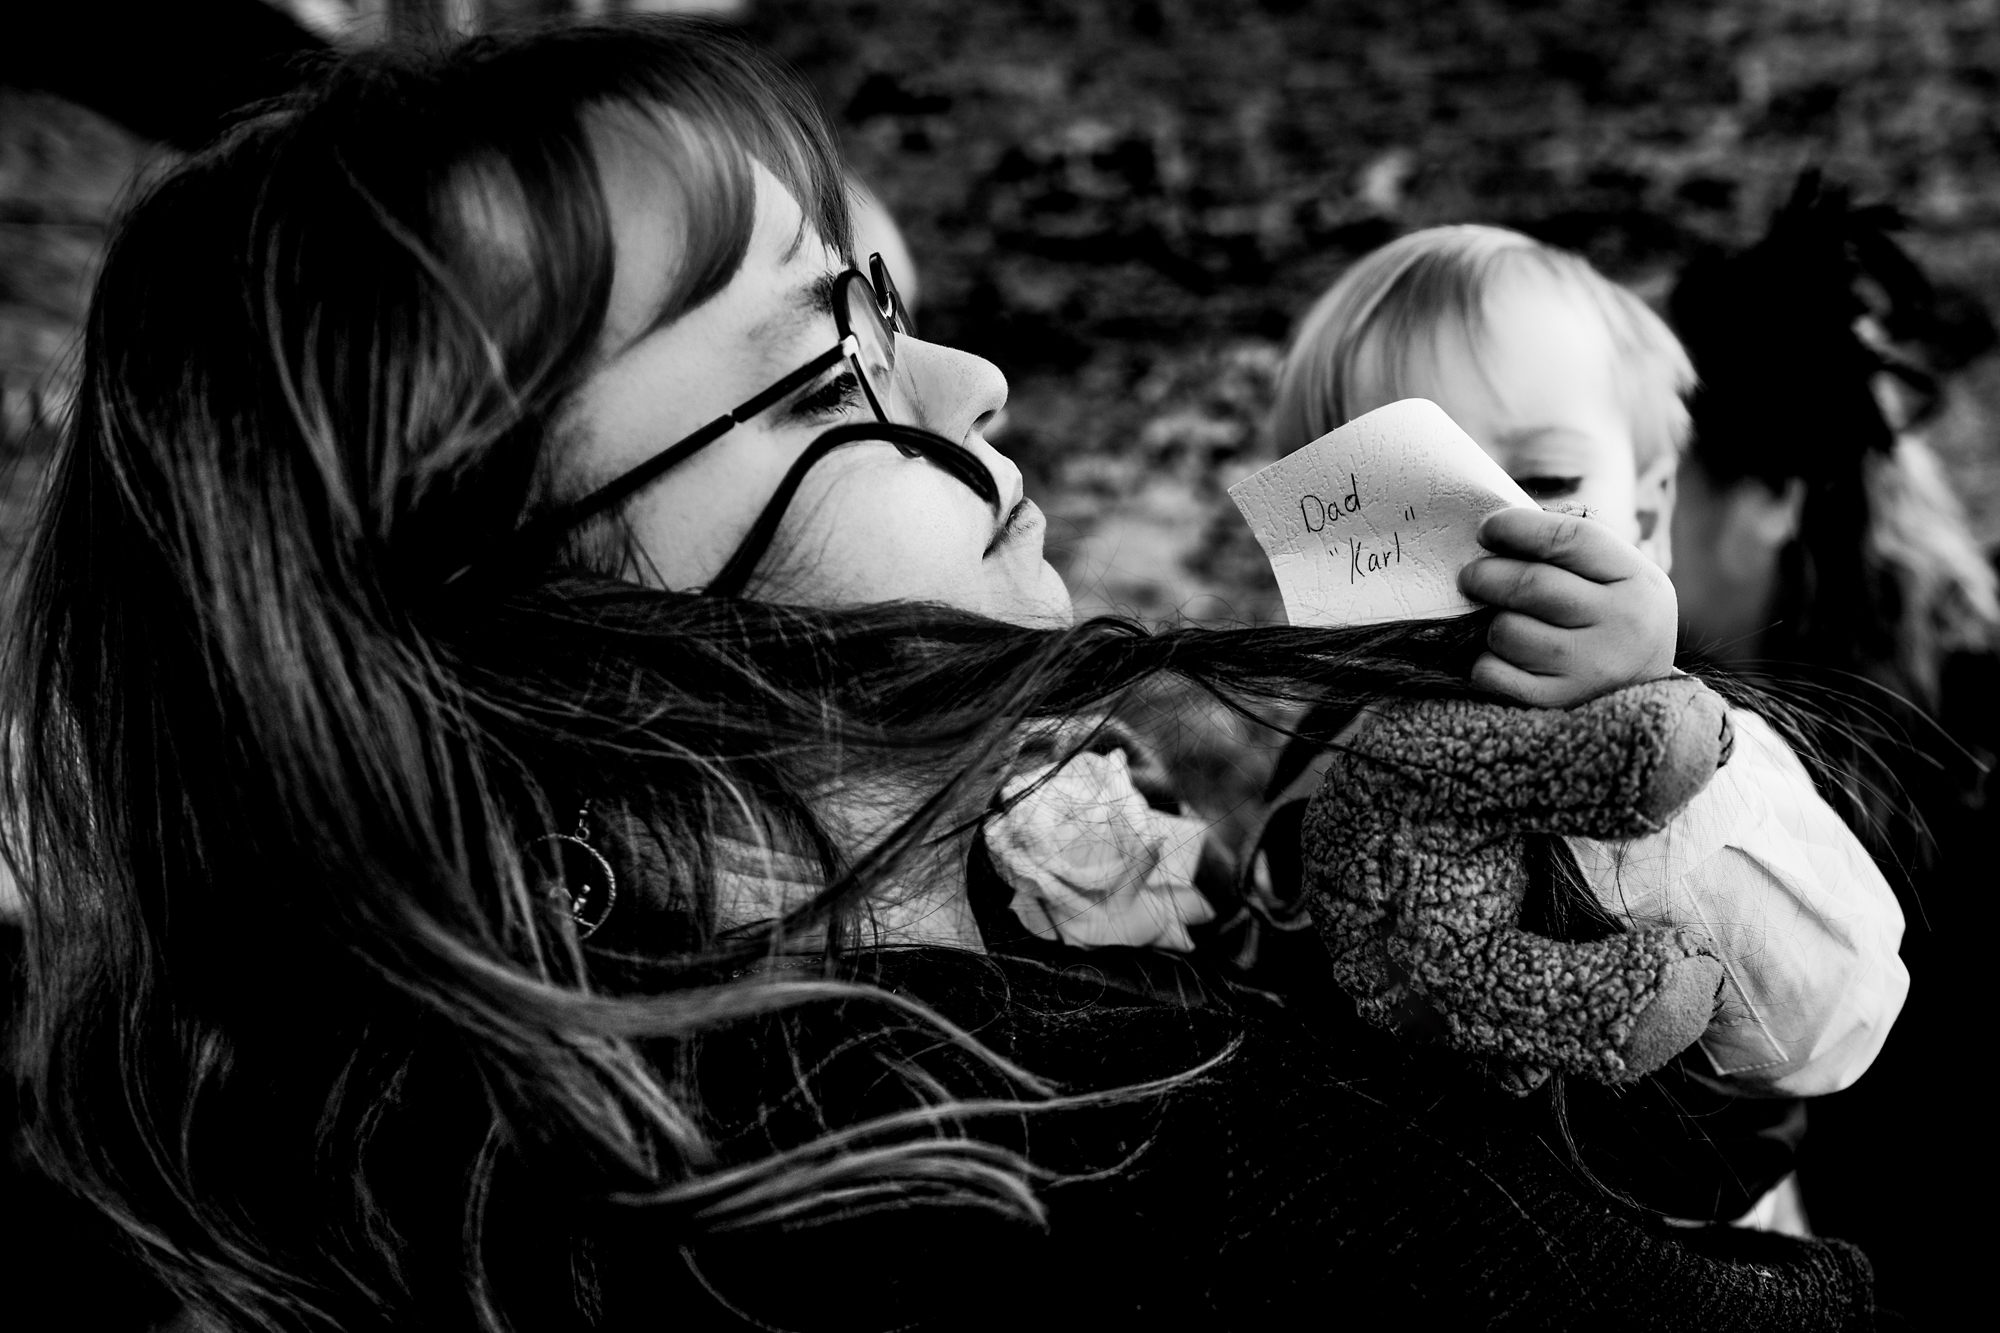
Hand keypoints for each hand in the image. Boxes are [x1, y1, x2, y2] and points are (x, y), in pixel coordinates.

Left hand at [1458, 507, 1676, 706]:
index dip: (1517, 527)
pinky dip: (1486, 662)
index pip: (1569, 539)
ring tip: (1501, 621)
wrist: (1645, 691)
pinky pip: (1495, 674)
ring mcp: (1592, 667)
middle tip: (1471, 576)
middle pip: (1531, 586)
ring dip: (1491, 623)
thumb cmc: (1615, 617)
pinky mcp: (1560, 702)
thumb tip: (1499, 528)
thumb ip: (1571, 548)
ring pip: (1508, 631)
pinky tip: (1501, 656)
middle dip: (1486, 575)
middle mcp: (1621, 623)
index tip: (1487, 529)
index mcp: (1635, 578)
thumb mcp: (1619, 574)